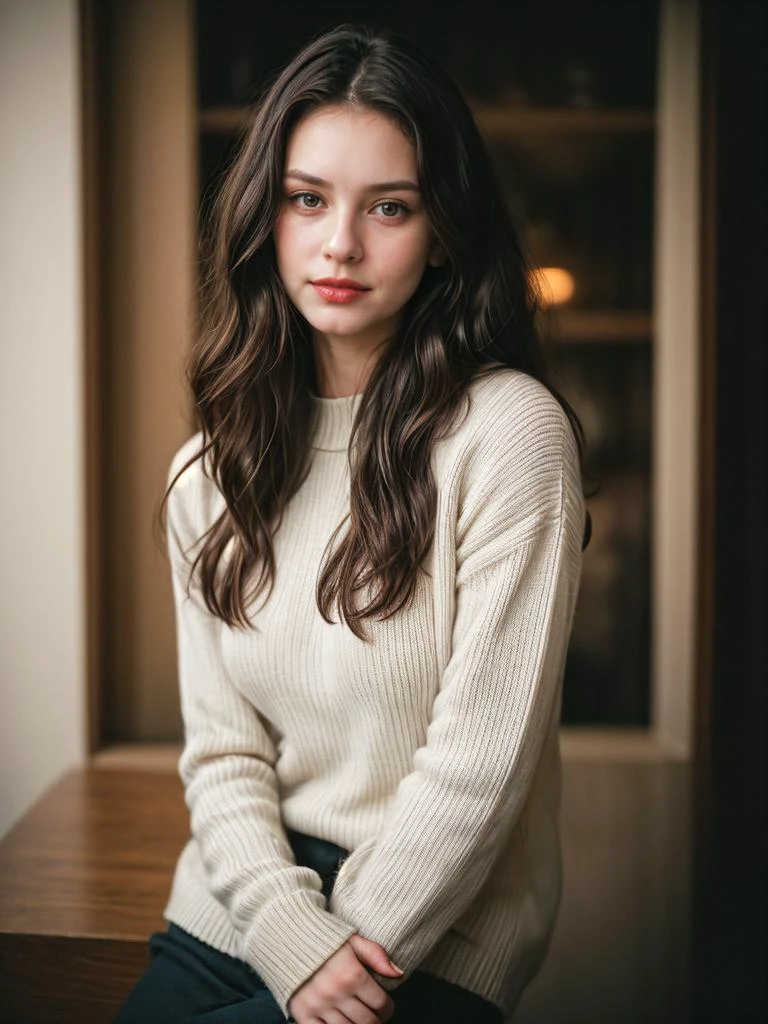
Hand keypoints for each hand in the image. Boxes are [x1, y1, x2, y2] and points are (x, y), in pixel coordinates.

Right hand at [287, 933, 401, 1022]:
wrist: (289, 941)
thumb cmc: (326, 942)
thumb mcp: (354, 941)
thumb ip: (377, 956)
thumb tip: (398, 974)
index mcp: (352, 974)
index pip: (381, 1004)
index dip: (387, 1008)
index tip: (384, 1007)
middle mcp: (336, 993)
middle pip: (367, 1022)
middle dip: (375, 1021)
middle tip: (373, 1015)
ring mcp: (319, 1006)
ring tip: (358, 1019)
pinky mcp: (303, 1015)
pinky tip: (340, 1022)